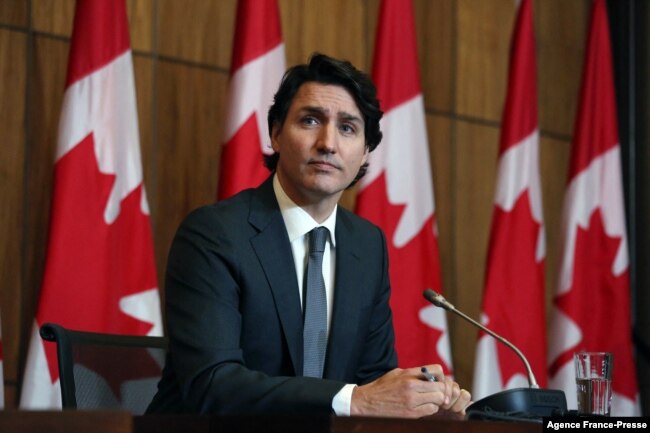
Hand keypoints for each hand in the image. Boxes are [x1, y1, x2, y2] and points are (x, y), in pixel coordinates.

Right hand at [350, 365, 470, 418]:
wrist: (367, 402)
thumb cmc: (383, 387)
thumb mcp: (397, 373)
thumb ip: (414, 373)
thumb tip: (431, 375)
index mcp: (408, 374)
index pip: (437, 370)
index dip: (441, 376)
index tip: (438, 381)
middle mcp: (411, 386)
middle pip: (440, 387)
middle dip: (440, 390)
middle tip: (436, 393)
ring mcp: (411, 400)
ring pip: (438, 400)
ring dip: (436, 401)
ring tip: (429, 400)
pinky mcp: (411, 413)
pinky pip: (431, 410)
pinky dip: (430, 409)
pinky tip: (423, 407)